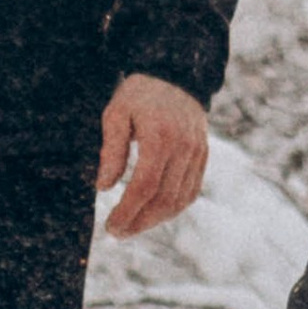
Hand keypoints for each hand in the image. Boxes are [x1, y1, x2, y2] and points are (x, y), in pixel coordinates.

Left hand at [99, 73, 209, 235]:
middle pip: (163, 199)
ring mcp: (197, 153)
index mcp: (160, 137)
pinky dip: (173, 208)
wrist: (175, 75)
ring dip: (156, 220)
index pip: (144, 187)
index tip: (110, 227)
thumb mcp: (116, 114)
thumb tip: (104, 187)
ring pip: (179, 200)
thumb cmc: (139, 94)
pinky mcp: (203, 156)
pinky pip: (191, 191)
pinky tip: (154, 214)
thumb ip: (111, 151)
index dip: (127, 212)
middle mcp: (184, 147)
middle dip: (139, 222)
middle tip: (117, 233)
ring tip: (133, 227)